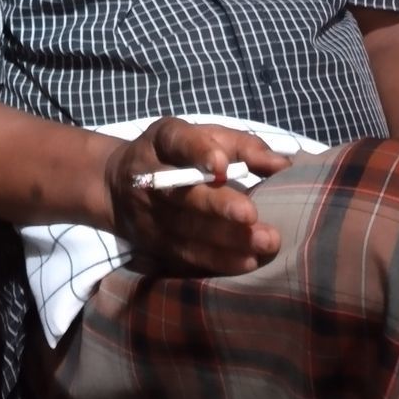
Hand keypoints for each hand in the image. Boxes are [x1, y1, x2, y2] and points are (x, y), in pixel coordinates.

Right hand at [105, 117, 292, 276]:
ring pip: (186, 229)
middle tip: (251, 215)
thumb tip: (283, 164)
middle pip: (182, 192)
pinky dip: (216, 261)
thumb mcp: (200, 135)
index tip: (222, 165)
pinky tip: (246, 262)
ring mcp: (149, 213)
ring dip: (226, 240)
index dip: (198, 152)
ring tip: (263, 244)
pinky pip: (185, 254)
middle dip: (217, 205)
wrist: (115, 186)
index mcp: (163, 141)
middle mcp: (150, 176)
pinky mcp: (153, 242)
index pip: (178, 142)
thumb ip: (242, 146)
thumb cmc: (174, 155)